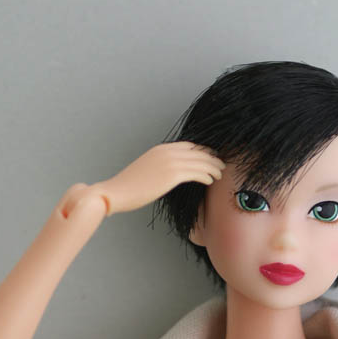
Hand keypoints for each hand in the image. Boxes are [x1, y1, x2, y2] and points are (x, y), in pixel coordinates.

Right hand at [60, 142, 224, 217]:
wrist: (116, 193)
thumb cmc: (129, 188)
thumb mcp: (146, 171)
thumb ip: (160, 168)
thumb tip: (169, 176)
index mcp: (160, 149)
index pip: (189, 145)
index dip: (203, 151)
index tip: (211, 157)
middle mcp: (166, 152)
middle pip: (198, 151)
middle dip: (212, 157)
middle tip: (222, 164)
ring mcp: (170, 162)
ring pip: (200, 161)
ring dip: (213, 167)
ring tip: (220, 174)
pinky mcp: (172, 175)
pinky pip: (197, 172)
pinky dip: (206, 175)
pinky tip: (211, 180)